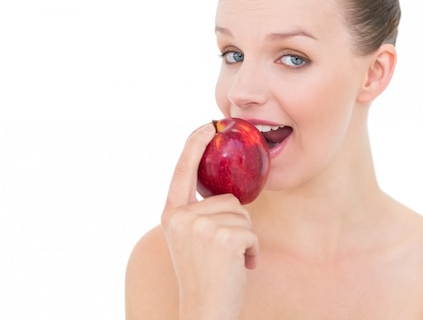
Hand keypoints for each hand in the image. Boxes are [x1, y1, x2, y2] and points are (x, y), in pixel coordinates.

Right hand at [161, 123, 258, 319]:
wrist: (204, 312)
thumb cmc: (204, 277)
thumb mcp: (190, 240)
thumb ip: (198, 214)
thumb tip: (225, 194)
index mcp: (171, 214)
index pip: (183, 169)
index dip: (195, 142)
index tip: (208, 122)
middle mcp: (181, 217)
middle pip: (228, 199)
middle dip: (235, 226)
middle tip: (221, 254)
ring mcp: (201, 226)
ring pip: (243, 216)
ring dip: (244, 240)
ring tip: (228, 263)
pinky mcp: (223, 238)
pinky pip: (251, 233)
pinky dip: (252, 253)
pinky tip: (239, 268)